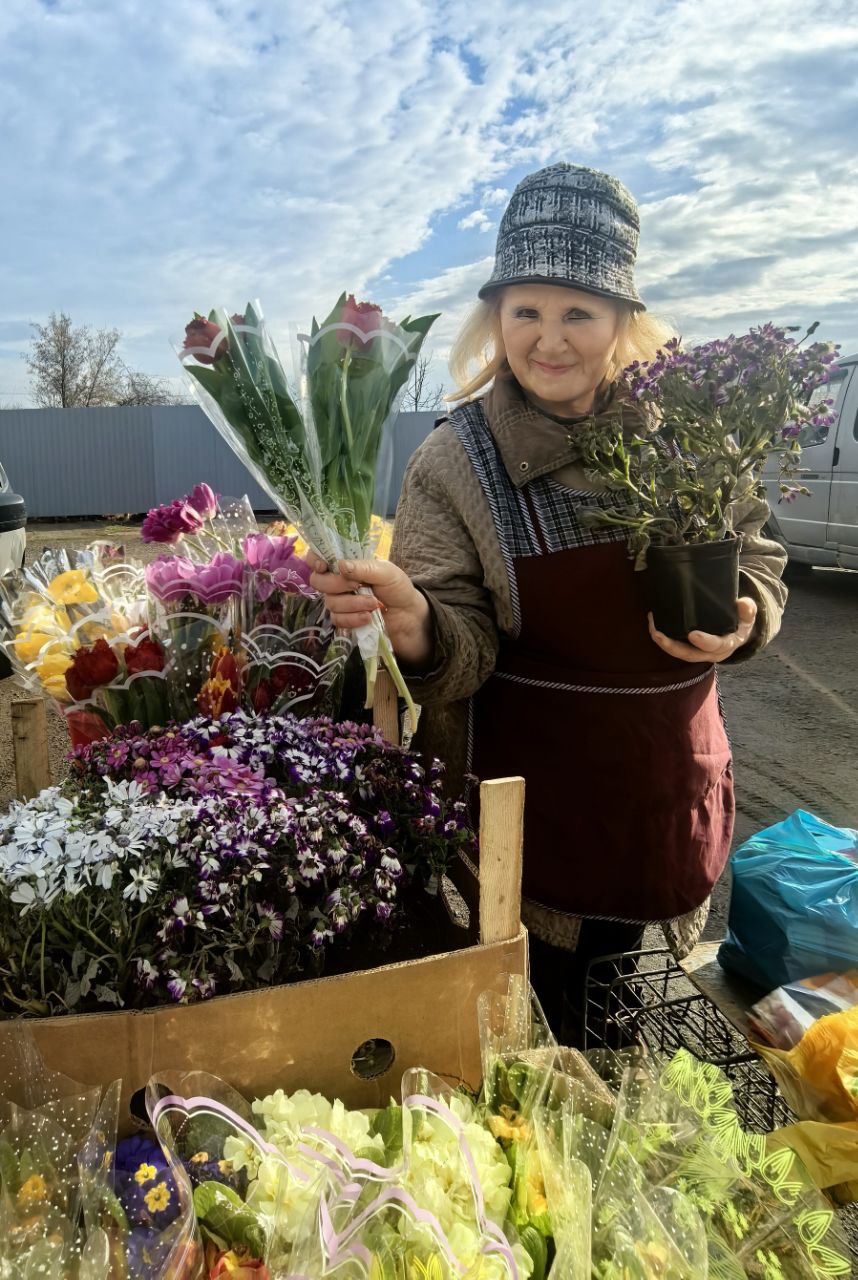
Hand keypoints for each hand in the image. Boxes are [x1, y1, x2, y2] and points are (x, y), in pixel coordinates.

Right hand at [307, 553, 433, 668]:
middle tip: (359, 586)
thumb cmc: (397, 588)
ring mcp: (340, 601)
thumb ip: (364, 567)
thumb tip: (340, 565)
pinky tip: (368, 617)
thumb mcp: (386, 572)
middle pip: (318, 581)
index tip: (324, 567)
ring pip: (330, 603)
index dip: (314, 560)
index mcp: (347, 564)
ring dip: (353, 604)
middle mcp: (338, 581)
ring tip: (375, 604)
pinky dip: (353, 619)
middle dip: (337, 585)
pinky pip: (337, 620)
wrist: (408, 616)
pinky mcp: (344, 619)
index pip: (318, 557)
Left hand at [648, 597, 757, 663]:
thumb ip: (748, 610)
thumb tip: (743, 603)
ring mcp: (698, 652)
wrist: (736, 634)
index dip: (705, 641)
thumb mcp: (748, 616)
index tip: (693, 634)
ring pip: (679, 653)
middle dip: (673, 647)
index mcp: (727, 645)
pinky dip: (663, 639)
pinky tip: (653, 625)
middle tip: (658, 634)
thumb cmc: (740, 622)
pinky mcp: (689, 648)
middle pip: (690, 654)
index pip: (715, 646)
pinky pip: (675, 647)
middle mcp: (710, 653)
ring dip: (663, 644)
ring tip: (652, 629)